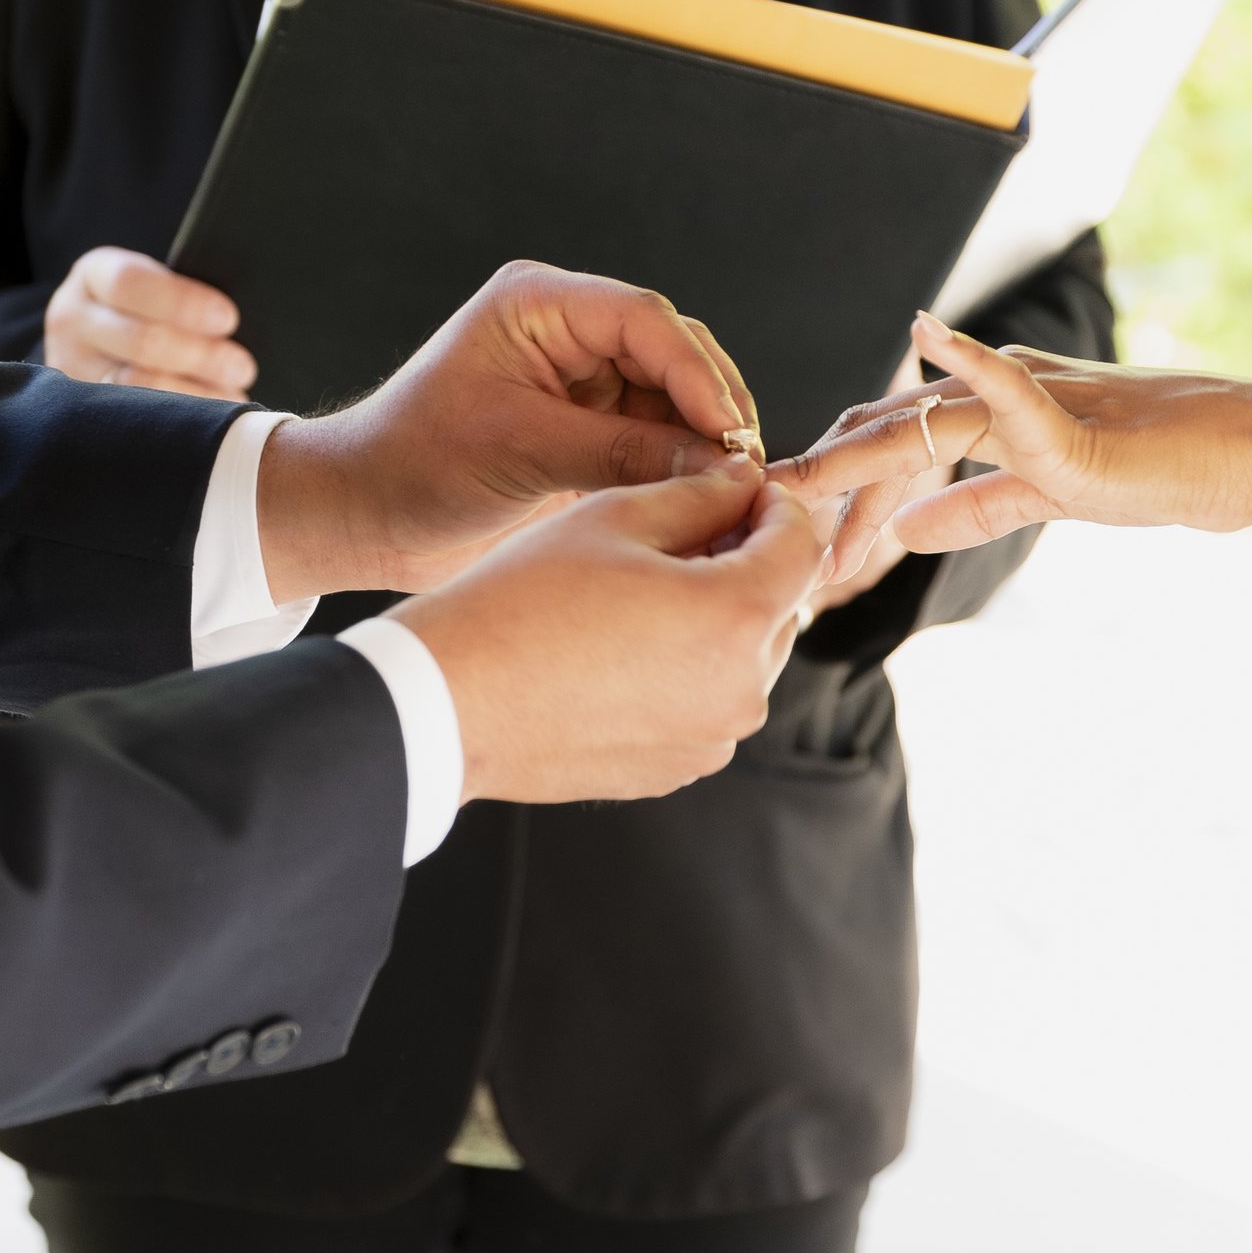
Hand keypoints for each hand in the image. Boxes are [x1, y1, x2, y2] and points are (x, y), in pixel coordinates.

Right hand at [45, 247, 257, 401]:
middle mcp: (73, 320)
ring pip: (138, 387)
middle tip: (242, 366)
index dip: (181, 302)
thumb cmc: (146, 307)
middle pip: (140, 340)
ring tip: (233, 392)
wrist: (98, 341)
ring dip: (196, 393)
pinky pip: (138, 420)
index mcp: (94, 274)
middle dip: (200, 355)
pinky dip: (183, 419)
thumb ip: (180, 296)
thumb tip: (230, 321)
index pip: (131, 284)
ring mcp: (74, 369)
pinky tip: (212, 417)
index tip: (227, 318)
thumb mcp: (153, 285)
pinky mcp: (85, 410)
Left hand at [257, 261, 761, 602]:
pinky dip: (677, 466)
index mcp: (538, 304)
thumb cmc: (416, 467)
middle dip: (710, 407)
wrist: (363, 516)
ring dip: (700, 440)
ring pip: (671, 397)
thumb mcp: (524, 454)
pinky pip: (651, 435)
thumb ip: (623, 452)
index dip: (697, 374)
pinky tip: (700, 498)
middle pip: (672, 353)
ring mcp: (577, 378)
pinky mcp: (583, 426)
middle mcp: (564, 330)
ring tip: (730, 491)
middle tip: (744, 468)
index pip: (645, 320)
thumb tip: (717, 465)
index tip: (729, 433)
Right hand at [397, 464, 831, 803]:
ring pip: (745, 657)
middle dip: (746, 560)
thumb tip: (744, 484)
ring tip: (644, 590)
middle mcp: (743, 690)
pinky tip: (623, 646)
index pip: (800, 544)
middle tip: (684, 530)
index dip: (776, 504)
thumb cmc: (521, 602)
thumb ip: (700, 494)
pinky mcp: (677, 768)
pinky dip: (687, 669)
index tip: (740, 488)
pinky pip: (706, 703)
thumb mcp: (615, 518)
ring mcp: (711, 739)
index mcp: (737, 616)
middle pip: (778, 603)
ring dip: (717, 616)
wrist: (451, 701)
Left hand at [776, 313, 1251, 585]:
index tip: (784, 545)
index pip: (890, 449)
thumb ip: (980, 507)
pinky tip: (929, 338)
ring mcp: (1037, 401)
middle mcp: (1002, 391)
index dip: (832, 495)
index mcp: (995, 412)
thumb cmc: (1168, 471)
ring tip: (790, 487)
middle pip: (885, 434)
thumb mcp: (1054, 497)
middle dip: (817, 483)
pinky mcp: (1077, 426)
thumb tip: (907, 530)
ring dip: (851, 461)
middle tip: (752, 522)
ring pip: (921, 423)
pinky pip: (1015, 390)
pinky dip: (972, 360)